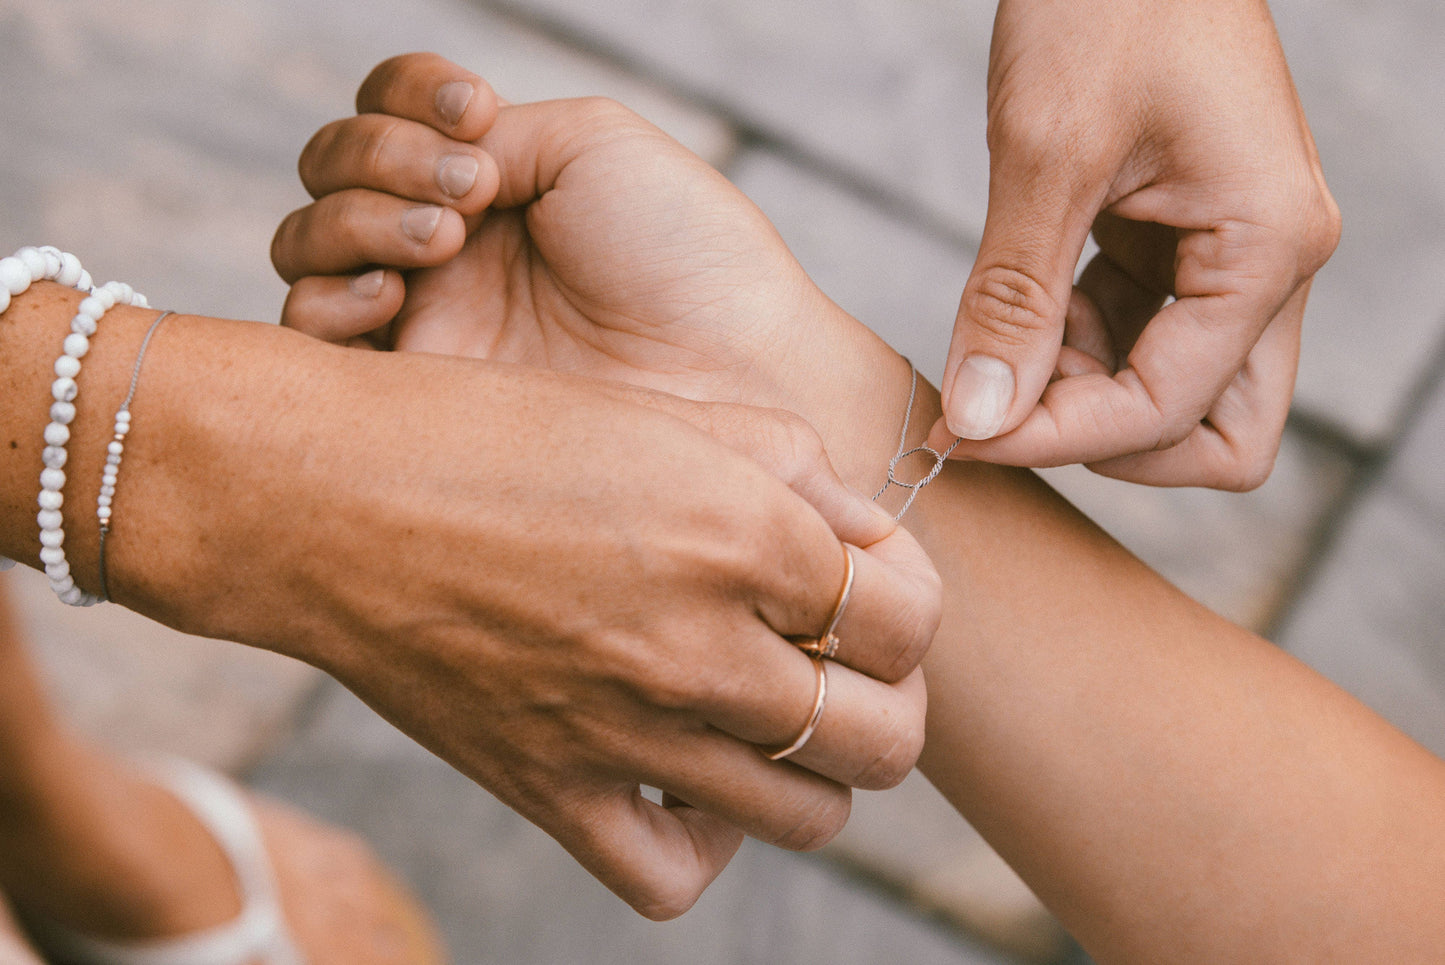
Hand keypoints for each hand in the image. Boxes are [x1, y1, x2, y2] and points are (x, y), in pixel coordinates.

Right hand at [83, 306, 936, 918]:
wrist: (325, 497)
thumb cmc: (490, 432)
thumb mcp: (662, 409)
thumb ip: (794, 470)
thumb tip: (867, 535)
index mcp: (741, 539)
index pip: (909, 619)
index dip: (906, 595)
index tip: (864, 577)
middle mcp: (699, 651)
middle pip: (887, 737)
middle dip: (889, 695)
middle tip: (843, 656)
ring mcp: (627, 737)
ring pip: (809, 814)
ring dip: (818, 769)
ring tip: (776, 714)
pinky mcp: (551, 792)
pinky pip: (673, 875)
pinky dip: (706, 843)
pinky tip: (691, 781)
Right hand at [273, 56, 853, 417]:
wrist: (728, 369)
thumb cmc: (685, 251)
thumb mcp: (590, 144)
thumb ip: (482, 133)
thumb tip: (426, 154)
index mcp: (492, 179)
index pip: (386, 110)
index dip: (404, 95)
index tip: (475, 112)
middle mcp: (448, 244)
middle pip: (331, 171)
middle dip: (381, 155)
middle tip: (471, 191)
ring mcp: (426, 317)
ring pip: (307, 245)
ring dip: (357, 216)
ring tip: (447, 240)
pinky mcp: (416, 396)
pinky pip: (312, 342)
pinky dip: (328, 294)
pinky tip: (398, 291)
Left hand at [933, 0, 1340, 488]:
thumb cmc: (1106, 2)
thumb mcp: (1045, 155)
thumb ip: (1014, 300)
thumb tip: (980, 419)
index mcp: (1269, 245)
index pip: (1170, 407)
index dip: (1060, 437)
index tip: (964, 434)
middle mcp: (1274, 263)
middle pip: (1215, 433)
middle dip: (1105, 436)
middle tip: (1005, 402)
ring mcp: (1238, 255)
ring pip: (1179, 393)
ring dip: (1088, 391)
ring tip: (1005, 336)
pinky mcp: (1190, 243)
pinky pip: (1147, 338)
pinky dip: (1083, 345)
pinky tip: (1026, 308)